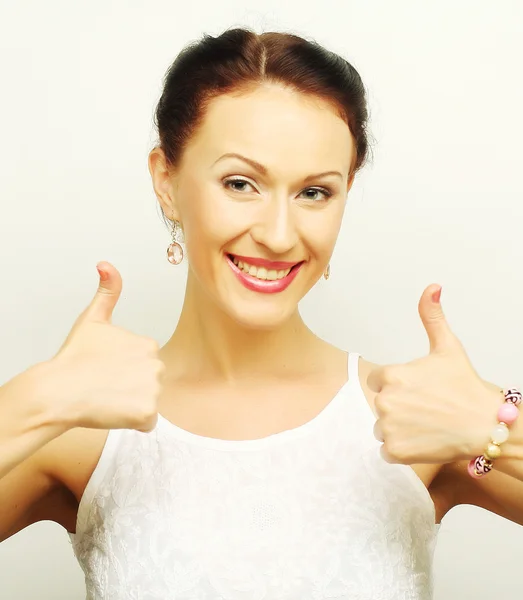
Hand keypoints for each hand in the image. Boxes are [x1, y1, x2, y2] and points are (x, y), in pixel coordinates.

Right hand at [40, 262, 163, 431]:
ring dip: (131, 404)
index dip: (123, 369)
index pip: (143, 364)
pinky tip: (113, 412)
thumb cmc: (74, 358)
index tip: (105, 369)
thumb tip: (106, 265)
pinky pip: (147, 422)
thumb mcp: (92, 319)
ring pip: (148, 401)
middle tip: (104, 384)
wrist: (58, 390)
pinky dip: (133, 421)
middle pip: (148, 383)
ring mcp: (153, 389)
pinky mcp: (147, 412)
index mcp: (148, 344)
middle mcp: (156, 365)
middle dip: (130, 386)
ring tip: (106, 398)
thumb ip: (108, 291)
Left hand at [367, 285, 500, 464]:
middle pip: (381, 404)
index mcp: (391, 375)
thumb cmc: (466, 387)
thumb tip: (431, 288)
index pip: (378, 380)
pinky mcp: (395, 451)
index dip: (398, 385)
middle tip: (427, 408)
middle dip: (399, 406)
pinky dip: (401, 448)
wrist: (487, 425)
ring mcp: (389, 428)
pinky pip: (386, 450)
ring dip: (399, 428)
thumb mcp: (448, 347)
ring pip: (382, 427)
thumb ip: (432, 317)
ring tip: (426, 424)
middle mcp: (385, 401)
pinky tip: (423, 440)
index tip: (418, 390)